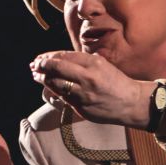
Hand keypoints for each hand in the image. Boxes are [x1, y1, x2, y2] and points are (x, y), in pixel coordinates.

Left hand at [30, 51, 152, 126]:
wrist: (131, 103)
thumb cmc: (116, 83)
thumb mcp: (103, 65)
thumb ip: (83, 62)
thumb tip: (60, 59)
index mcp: (94, 64)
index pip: (64, 56)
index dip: (48, 57)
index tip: (41, 58)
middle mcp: (88, 78)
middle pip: (56, 68)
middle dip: (41, 65)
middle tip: (34, 65)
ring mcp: (84, 94)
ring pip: (56, 84)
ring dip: (43, 79)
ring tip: (37, 75)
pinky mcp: (82, 108)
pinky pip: (63, 98)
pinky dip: (54, 91)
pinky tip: (50, 87)